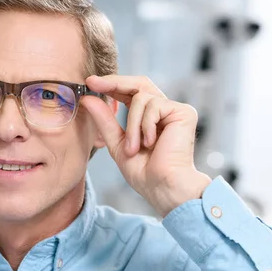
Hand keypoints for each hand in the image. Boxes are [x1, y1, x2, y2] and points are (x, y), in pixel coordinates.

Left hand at [81, 75, 210, 216]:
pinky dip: (145, 125)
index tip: (90, 83)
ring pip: (141, 98)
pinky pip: (154, 105)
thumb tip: (88, 99)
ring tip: (134, 148)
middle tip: (94, 83)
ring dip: (132, 124)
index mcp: (147, 118)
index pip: (130, 93)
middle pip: (139, 84)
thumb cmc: (144, 173)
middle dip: (115, 82)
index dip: (111, 85)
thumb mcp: (117, 143)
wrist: (162, 187)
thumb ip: (105, 121)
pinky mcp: (183, 112)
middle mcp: (162, 111)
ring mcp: (173, 110)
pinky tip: (151, 143)